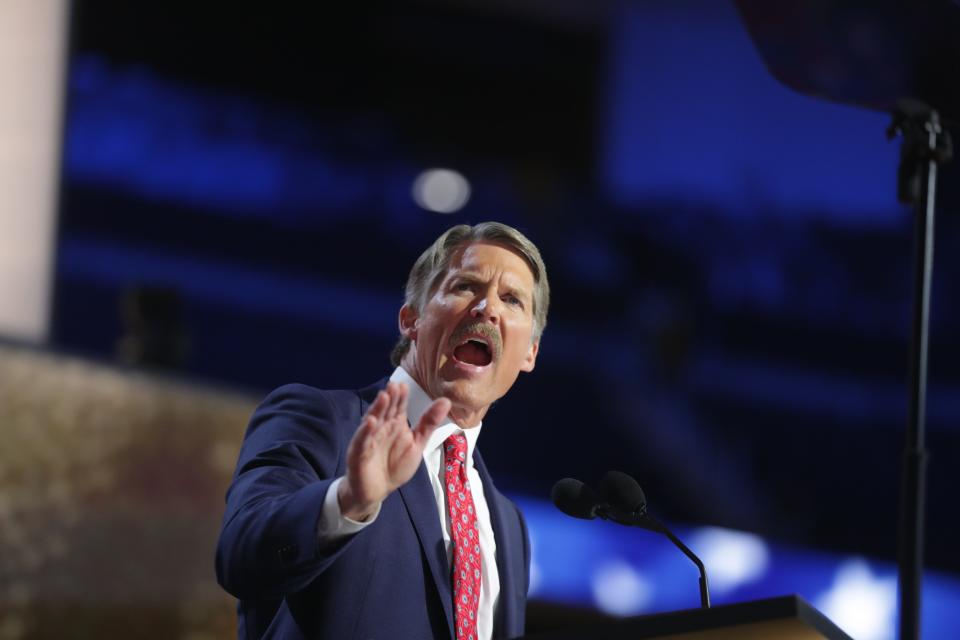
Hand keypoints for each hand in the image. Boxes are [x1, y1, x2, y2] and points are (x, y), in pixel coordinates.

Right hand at [338, 382, 450, 520]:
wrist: (378, 490)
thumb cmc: (396, 465)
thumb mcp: (417, 443)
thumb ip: (429, 423)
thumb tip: (446, 400)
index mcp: (395, 424)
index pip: (398, 407)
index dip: (401, 397)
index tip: (404, 385)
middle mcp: (381, 427)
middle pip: (385, 411)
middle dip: (389, 399)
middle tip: (394, 385)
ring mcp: (369, 439)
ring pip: (372, 421)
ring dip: (377, 409)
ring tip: (384, 397)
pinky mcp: (359, 453)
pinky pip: (362, 441)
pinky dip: (365, 431)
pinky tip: (371, 422)